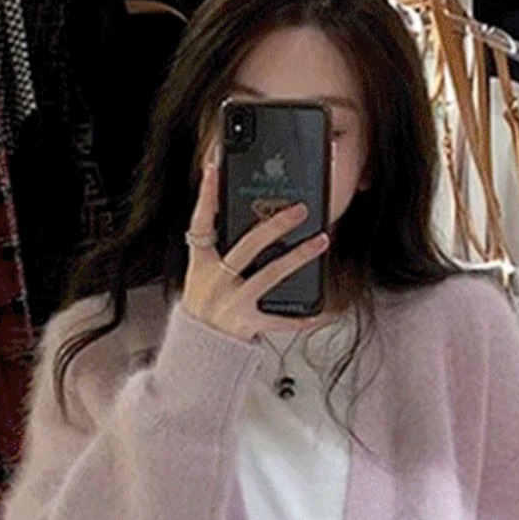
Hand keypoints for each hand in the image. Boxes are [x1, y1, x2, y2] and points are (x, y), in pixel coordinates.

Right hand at [181, 157, 330, 342]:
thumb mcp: (202, 276)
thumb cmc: (205, 308)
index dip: (205, 196)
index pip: (201, 223)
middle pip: (248, 245)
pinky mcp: (245, 324)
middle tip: (301, 209)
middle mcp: (215, 280)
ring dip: (299, 256)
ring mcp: (231, 302)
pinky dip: (299, 319)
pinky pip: (278, 319)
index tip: (213, 169)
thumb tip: (254, 224)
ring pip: (270, 274)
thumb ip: (220, 251)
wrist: (197, 350)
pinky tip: (318, 313)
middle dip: (276, 225)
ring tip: (321, 241)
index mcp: (201, 264)